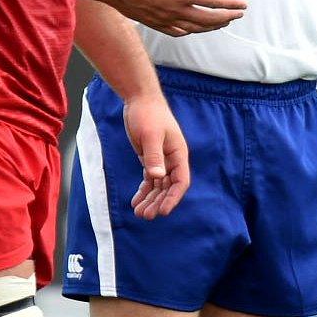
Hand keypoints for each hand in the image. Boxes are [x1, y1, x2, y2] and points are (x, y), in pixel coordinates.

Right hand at [111, 0, 245, 35]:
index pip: (213, 2)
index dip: (230, 4)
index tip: (242, 5)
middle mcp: (175, 10)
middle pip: (208, 19)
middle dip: (226, 18)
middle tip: (237, 16)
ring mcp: (165, 19)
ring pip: (194, 28)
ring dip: (210, 26)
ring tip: (221, 23)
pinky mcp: (155, 23)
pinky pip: (177, 32)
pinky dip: (189, 31)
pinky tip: (192, 29)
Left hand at [123, 96, 190, 218]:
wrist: (139, 100)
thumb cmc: (148, 114)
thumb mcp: (150, 135)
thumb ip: (153, 156)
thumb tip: (157, 176)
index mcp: (178, 154)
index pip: (180, 182)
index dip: (173, 198)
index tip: (163, 211)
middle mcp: (172, 160)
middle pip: (168, 187)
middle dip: (158, 202)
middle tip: (145, 216)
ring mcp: (161, 160)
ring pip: (158, 186)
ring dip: (150, 200)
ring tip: (139, 213)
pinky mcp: (150, 159)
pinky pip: (149, 179)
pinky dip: (144, 191)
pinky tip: (136, 201)